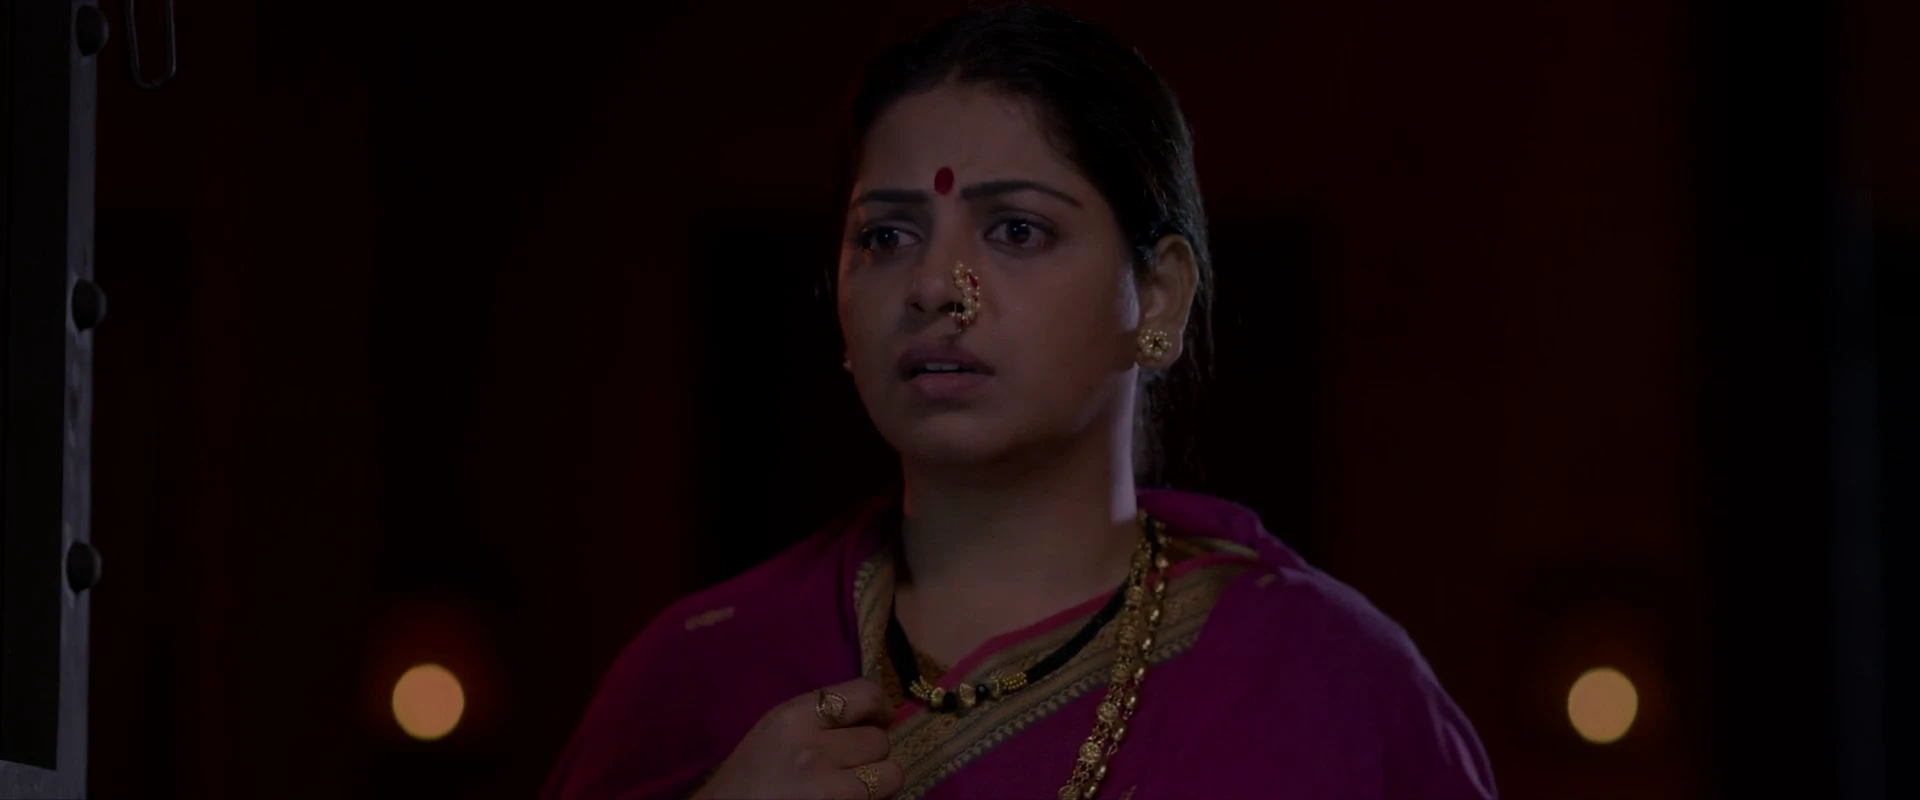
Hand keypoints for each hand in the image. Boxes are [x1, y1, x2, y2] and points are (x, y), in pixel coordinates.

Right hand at [692, 678, 904, 799]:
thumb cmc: (750, 776)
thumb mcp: (776, 728)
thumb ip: (819, 717)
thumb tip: (872, 714)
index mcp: (795, 717)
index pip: (865, 694)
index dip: (881, 707)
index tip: (881, 718)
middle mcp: (815, 750)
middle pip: (880, 740)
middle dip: (872, 753)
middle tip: (853, 763)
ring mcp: (829, 789)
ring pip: (891, 775)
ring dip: (879, 782)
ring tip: (855, 786)